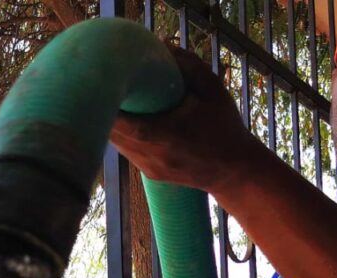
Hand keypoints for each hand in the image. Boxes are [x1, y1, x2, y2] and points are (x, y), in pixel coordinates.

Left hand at [111, 45, 256, 195]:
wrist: (234, 170)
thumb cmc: (225, 127)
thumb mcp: (213, 92)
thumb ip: (189, 67)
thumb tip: (164, 44)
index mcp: (167, 135)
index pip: (126, 125)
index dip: (109, 108)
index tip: (102, 87)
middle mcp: (154, 155)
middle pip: (115, 136)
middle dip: (105, 113)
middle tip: (102, 90)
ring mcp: (150, 168)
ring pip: (118, 145)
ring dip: (112, 125)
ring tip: (111, 103)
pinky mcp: (150, 174)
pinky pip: (128, 152)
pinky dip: (124, 136)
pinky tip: (126, 121)